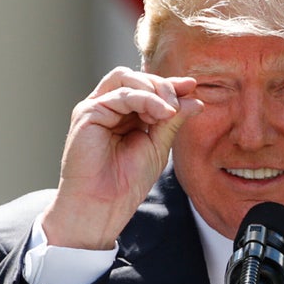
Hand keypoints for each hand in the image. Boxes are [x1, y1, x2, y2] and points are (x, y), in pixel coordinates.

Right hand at [41, 67, 203, 249]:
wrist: (104, 206)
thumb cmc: (127, 182)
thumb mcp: (158, 145)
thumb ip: (172, 120)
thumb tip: (195, 100)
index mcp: (124, 115)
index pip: (147, 88)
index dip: (170, 85)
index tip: (192, 86)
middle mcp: (108, 108)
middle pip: (136, 78)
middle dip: (163, 85)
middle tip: (182, 100)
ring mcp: (96, 108)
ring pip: (126, 78)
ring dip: (154, 89)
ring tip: (170, 110)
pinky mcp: (87, 113)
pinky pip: (120, 94)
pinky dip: (145, 99)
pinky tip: (163, 113)